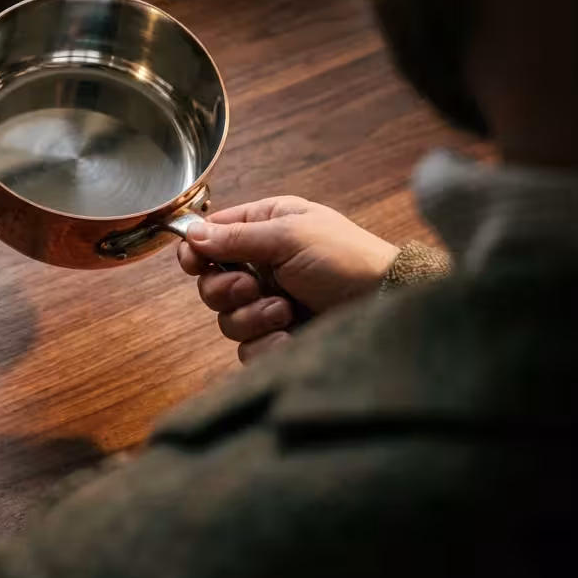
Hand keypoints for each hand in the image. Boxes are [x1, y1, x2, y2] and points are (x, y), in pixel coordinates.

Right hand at [176, 196, 398, 362]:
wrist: (386, 304)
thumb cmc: (347, 260)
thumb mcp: (290, 236)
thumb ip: (236, 236)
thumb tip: (191, 234)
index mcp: (265, 228)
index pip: (211, 237)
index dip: (196, 251)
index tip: (194, 263)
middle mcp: (263, 265)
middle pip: (210, 283)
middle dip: (226, 289)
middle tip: (252, 287)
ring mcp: (270, 303)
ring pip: (226, 319)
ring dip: (252, 317)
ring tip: (285, 311)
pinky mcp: (278, 337)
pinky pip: (248, 348)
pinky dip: (267, 343)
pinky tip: (291, 334)